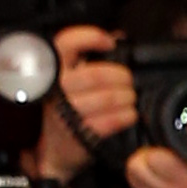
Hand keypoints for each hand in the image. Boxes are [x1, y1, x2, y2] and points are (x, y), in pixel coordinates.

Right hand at [48, 20, 138, 155]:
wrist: (58, 150)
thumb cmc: (69, 110)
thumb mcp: (73, 80)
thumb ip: (91, 58)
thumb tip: (118, 38)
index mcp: (55, 70)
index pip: (66, 43)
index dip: (91, 37)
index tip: (109, 43)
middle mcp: (57, 89)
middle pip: (95, 73)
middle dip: (121, 76)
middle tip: (129, 81)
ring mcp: (66, 112)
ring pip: (106, 97)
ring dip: (127, 97)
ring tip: (131, 98)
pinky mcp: (78, 133)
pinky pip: (110, 120)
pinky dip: (126, 116)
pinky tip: (130, 114)